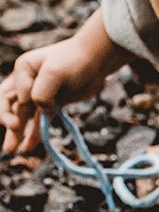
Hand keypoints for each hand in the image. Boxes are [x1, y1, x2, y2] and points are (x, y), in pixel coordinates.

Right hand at [1, 11, 128, 153]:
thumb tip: (41, 111)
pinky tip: (28, 147)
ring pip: (24, 116)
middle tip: (13, 129)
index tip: (41, 105)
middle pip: (10, 104)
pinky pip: (39, 120)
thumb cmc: (75, 61)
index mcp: (23, 70)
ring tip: (10, 150)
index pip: (17, 93)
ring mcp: (39, 93)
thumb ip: (42, 92)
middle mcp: (26, 81)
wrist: (97, 61)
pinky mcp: (52, 104)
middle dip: (8, 120)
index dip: (26, 103)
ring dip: (17, 133)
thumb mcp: (56, 73)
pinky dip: (34, 133)